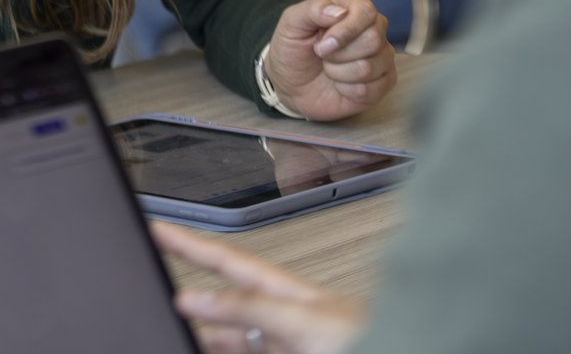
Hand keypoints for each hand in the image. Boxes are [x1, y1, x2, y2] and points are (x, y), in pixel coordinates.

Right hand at [152, 222, 363, 353]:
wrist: (415, 348)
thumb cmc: (378, 341)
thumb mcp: (307, 322)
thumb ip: (250, 309)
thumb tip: (195, 298)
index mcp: (286, 293)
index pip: (226, 260)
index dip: (190, 243)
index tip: (157, 228)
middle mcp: (284, 321)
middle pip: (225, 309)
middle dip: (190, 302)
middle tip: (154, 292)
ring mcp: (290, 351)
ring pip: (234, 345)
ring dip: (206, 341)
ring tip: (178, 336)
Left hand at [267, 0, 394, 120]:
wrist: (291, 83)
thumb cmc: (294, 48)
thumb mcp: (291, 23)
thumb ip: (312, 9)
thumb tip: (340, 11)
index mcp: (353, 6)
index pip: (366, 11)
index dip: (344, 30)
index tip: (322, 43)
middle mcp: (374, 28)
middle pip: (372, 40)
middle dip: (337, 54)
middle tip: (322, 54)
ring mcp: (382, 56)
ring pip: (368, 67)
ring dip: (337, 73)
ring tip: (328, 68)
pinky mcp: (384, 82)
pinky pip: (369, 90)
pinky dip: (345, 90)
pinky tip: (339, 84)